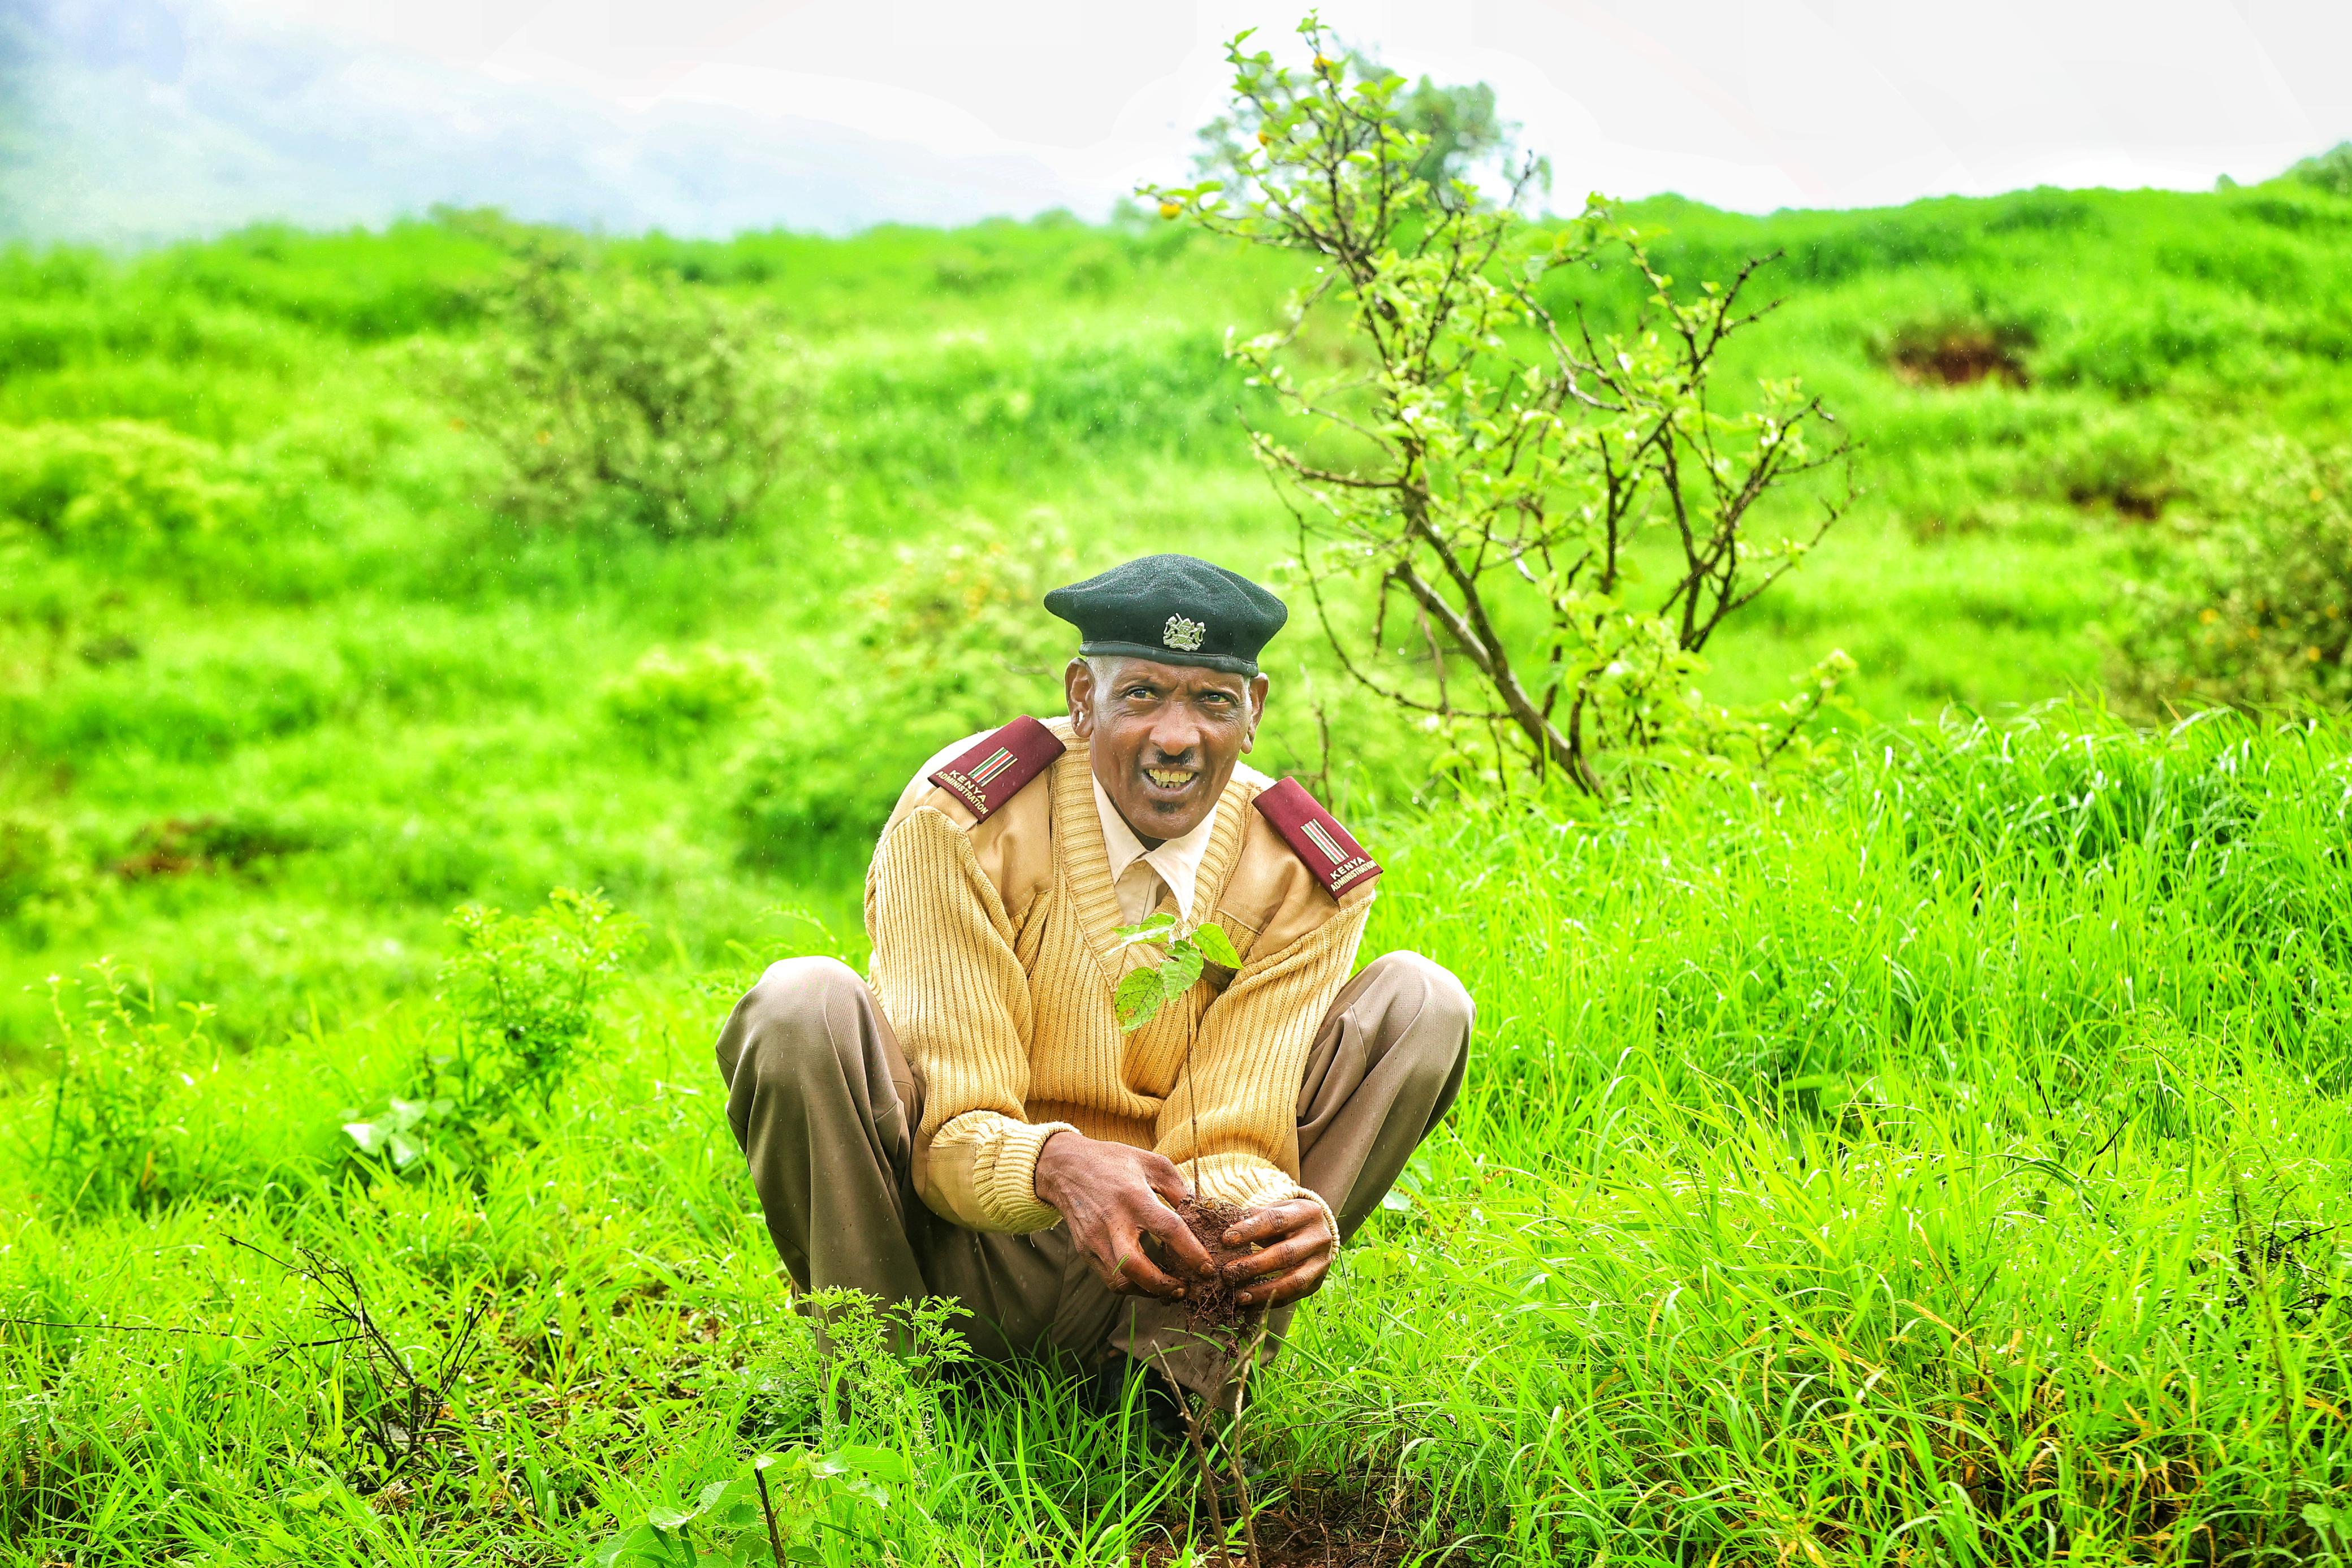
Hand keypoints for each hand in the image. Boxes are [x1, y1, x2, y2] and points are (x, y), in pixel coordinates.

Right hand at [1033, 1131, 1215, 1299]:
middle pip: (1134, 1266)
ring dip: (1148, 1291)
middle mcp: (1112, 1221)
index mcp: (1134, 1196)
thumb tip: (1202, 1213)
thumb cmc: (1114, 1161)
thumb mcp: (1151, 1163)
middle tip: (1185, 1288)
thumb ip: (1178, 1188)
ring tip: (1170, 1288)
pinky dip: (1132, 1286)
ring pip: (1120, 1281)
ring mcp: (1095, 1239)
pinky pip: (1109, 1279)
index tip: (1208, 1268)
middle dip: (1163, 1285)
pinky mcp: (1085, 1250)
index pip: (1168, 1229)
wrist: (1064, 1166)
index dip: (1192, 1252)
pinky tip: (1148, 1281)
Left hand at [1219, 1197, 1334, 1309]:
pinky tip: (1251, 1303)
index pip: (1275, 1221)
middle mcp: (1319, 1238)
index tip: (1226, 1239)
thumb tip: (1226, 1230)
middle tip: (1227, 1272)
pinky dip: (1271, 1301)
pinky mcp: (1318, 1282)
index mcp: (1307, 1212)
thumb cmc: (1288, 1218)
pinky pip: (1294, 1296)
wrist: (1318, 1230)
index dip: (1250, 1231)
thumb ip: (1254, 1217)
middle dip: (1253, 1265)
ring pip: (1293, 1281)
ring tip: (1238, 1295)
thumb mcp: (1276, 1209)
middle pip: (1285, 1254)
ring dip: (1263, 1290)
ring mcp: (1321, 1263)